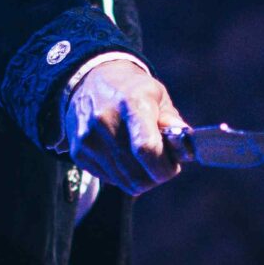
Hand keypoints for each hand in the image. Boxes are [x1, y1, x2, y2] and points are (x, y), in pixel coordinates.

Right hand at [63, 56, 187, 195]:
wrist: (89, 82)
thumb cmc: (131, 90)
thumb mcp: (157, 94)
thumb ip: (172, 121)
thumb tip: (185, 146)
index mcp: (130, 103)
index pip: (147, 149)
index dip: (164, 167)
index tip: (173, 165)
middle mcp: (104, 121)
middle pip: (137, 174)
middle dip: (157, 176)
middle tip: (162, 164)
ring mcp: (88, 139)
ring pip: (125, 182)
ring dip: (141, 178)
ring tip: (144, 159)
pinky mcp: (78, 152)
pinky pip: (110, 180)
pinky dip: (123, 175)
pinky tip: (124, 156)